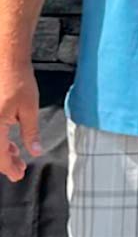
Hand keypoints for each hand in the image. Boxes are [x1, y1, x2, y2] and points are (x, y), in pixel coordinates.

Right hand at [0, 62, 40, 182]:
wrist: (6, 61)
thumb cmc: (18, 80)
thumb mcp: (29, 109)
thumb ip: (31, 133)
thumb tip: (35, 150)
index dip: (9, 168)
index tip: (18, 175)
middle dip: (5, 162)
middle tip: (19, 169)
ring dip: (2, 152)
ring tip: (17, 156)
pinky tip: (9, 142)